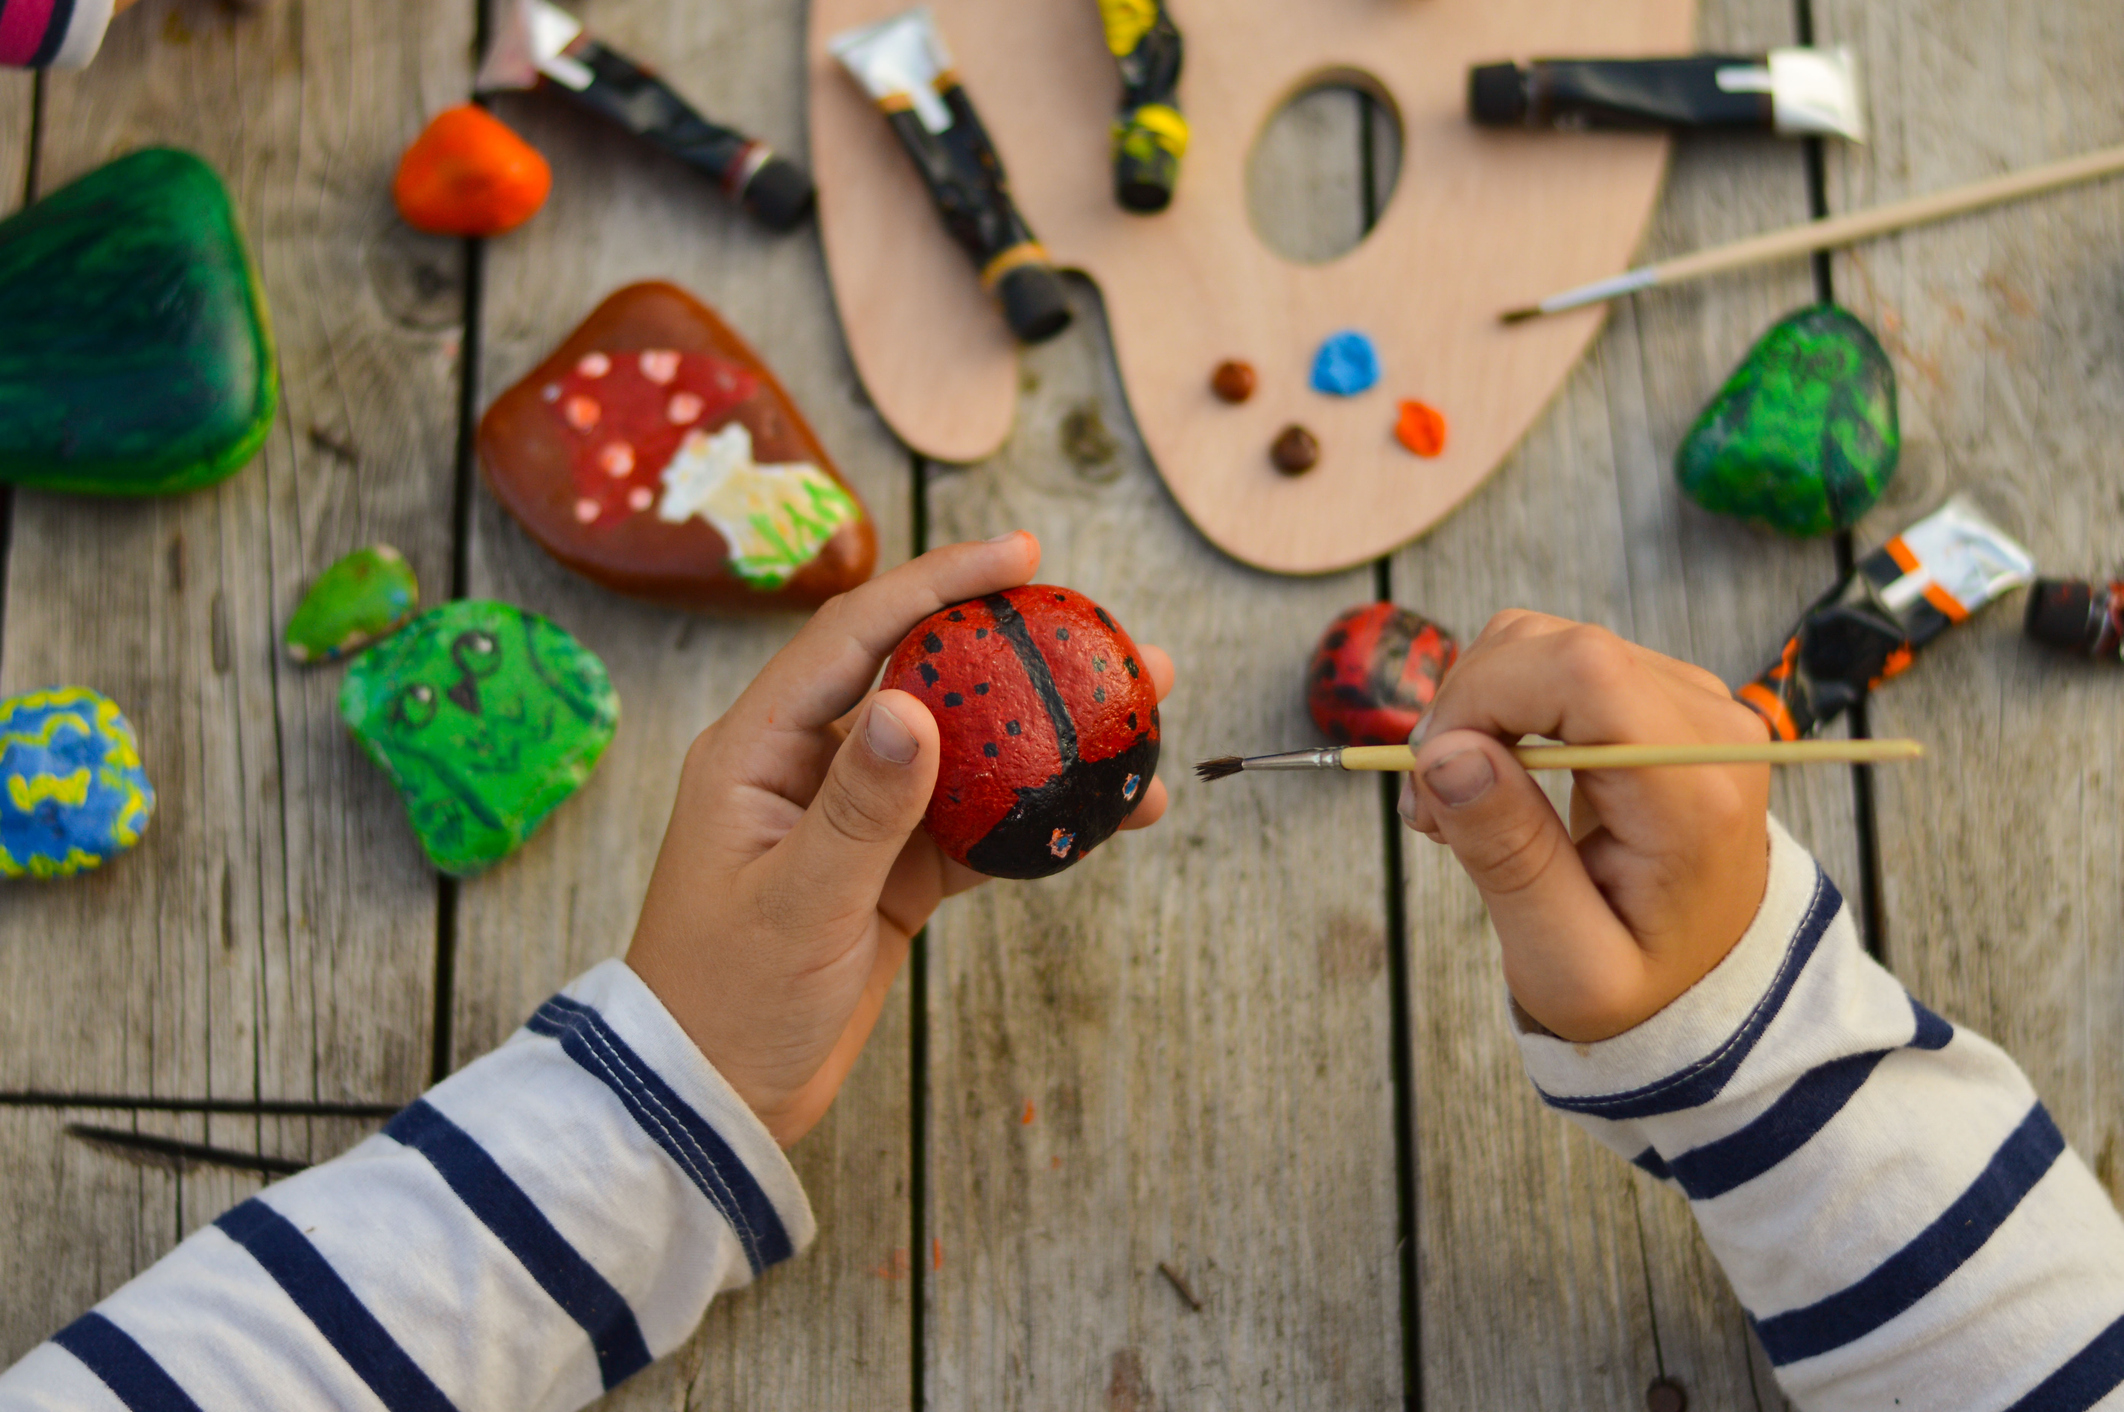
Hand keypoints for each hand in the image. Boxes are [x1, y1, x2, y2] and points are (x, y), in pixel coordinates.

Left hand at [627, 533, 1174, 1146]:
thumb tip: (912, 705)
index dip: (939, 584)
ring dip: (1048, 739)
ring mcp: (855, 819)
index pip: (856, 635)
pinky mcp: (890, 873)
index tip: (1021, 557)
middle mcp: (806, 767)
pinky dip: (1037, 820)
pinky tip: (1109, 814)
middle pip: (926, 679)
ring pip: (966, 755)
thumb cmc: (726, 1004)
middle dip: (1018, 653)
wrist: (713, 1103)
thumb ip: (859, 809)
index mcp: (757, 750)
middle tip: (1110, 641)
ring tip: (1139, 721)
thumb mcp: (797, 907)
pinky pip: (976, 828)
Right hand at [1399, 612, 1770, 1042]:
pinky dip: (1502, 707)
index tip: (1431, 773)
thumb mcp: (1565, 961)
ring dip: (1475, 707)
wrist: (1708, 983)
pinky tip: (1495, 775)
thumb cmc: (1638, 982)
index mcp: (1693, 795)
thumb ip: (1509, 856)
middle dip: (1464, 709)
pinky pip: (1556, 662)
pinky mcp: (1663, 694)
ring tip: (1459, 800)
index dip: (1483, 694)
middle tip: (1429, 808)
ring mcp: (1691, 701)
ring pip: (1543, 642)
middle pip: (1554, 645)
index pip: (1582, 669)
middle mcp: (1708, 728)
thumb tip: (1445, 751)